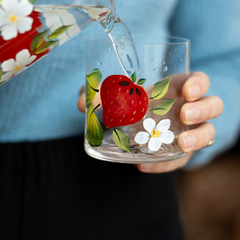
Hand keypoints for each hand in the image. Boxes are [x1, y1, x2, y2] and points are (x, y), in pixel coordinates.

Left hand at [78, 72, 223, 172]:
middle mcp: (190, 110)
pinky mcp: (178, 153)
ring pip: (208, 133)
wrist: (143, 126)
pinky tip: (144, 165)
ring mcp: (188, 132)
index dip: (199, 84)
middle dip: (204, 109)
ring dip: (198, 138)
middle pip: (213, 106)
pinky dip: (164, 164)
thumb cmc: (135, 105)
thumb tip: (82, 104)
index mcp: (179, 89)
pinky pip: (179, 161)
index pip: (199, 81)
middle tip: (185, 115)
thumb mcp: (121, 96)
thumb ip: (100, 96)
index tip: (187, 90)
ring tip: (181, 143)